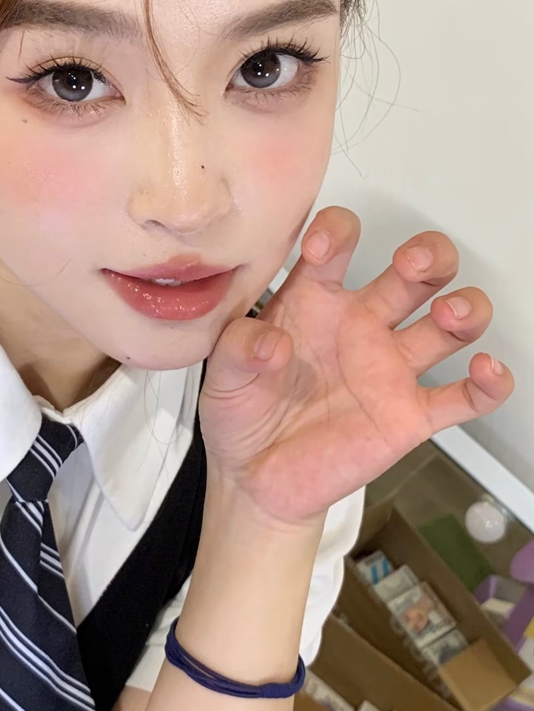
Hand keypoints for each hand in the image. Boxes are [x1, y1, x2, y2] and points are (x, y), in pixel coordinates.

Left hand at [199, 208, 514, 527]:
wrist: (253, 479)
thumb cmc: (240, 413)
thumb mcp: (221, 375)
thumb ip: (239, 348)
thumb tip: (273, 342)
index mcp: (314, 300)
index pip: (339, 243)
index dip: (337, 232)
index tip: (321, 250)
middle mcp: (361, 325)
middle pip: (417, 271)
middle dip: (428, 255)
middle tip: (413, 264)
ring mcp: (390, 369)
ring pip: (451, 324)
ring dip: (464, 309)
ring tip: (447, 315)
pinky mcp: (408, 416)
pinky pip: (463, 398)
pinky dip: (488, 384)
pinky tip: (486, 371)